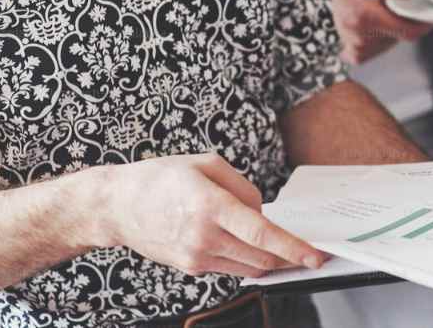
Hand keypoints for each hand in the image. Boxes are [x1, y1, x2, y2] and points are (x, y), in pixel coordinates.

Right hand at [98, 153, 324, 277]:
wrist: (117, 206)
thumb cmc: (162, 178)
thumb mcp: (206, 164)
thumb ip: (242, 187)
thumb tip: (263, 213)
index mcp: (210, 205)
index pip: (261, 233)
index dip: (292, 247)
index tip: (315, 256)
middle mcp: (203, 236)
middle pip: (261, 257)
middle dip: (289, 257)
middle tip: (308, 251)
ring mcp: (196, 257)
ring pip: (249, 268)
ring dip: (270, 261)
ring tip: (283, 248)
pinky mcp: (190, 268)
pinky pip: (230, 268)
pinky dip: (247, 260)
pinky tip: (251, 246)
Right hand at [308, 0, 432, 64]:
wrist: (288, 10)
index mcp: (362, 18)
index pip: (409, 30)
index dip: (424, 23)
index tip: (431, 14)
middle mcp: (360, 41)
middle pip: (401, 35)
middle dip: (402, 19)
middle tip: (393, 1)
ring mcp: (355, 53)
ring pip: (389, 41)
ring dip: (389, 26)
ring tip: (371, 8)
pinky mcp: (351, 57)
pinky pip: (376, 47)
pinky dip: (377, 34)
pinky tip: (363, 20)